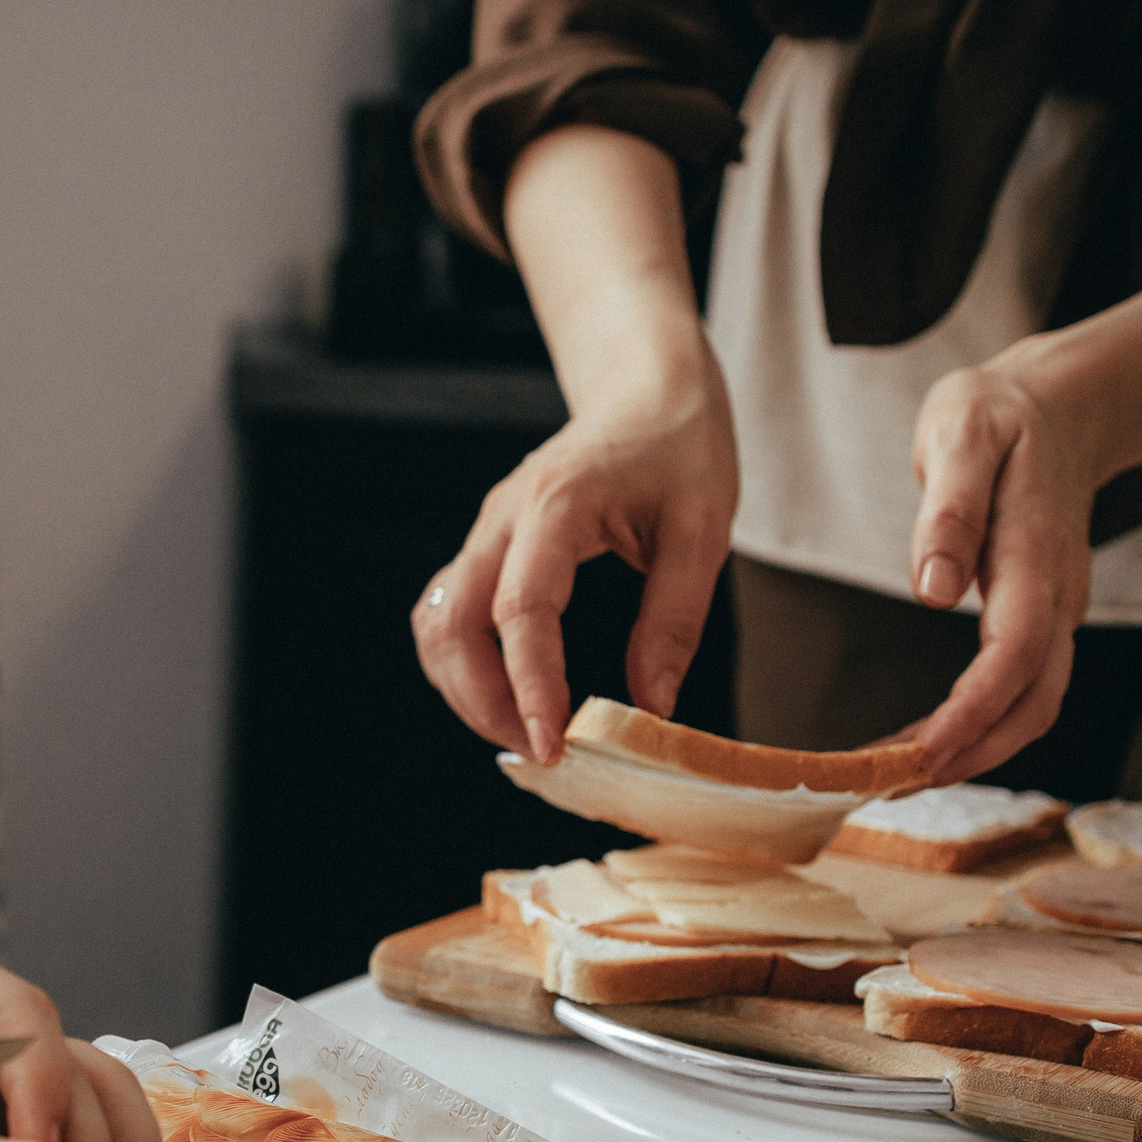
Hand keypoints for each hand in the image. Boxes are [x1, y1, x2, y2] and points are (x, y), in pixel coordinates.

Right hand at [413, 363, 736, 760]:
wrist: (646, 389)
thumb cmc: (681, 448)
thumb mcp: (704, 531)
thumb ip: (673, 620)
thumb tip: (650, 708)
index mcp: (556, 505)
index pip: (520, 611)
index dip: (529, 686)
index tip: (553, 745)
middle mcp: (502, 519)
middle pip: (452, 626)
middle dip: (486, 703)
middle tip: (544, 752)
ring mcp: (485, 532)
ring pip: (436, 625)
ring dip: (466, 689)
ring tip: (525, 730)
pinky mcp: (485, 548)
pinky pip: (448, 615)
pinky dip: (465, 665)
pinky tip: (509, 694)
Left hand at [902, 342, 1098, 780]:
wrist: (1059, 405)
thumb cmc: (998, 415)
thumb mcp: (963, 435)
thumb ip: (950, 510)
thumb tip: (935, 590)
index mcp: (1037, 555)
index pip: (1015, 656)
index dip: (973, 713)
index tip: (922, 754)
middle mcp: (1057, 594)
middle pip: (1034, 702)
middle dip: (971, 754)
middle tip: (891, 787)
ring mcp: (1055, 609)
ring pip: (1032, 704)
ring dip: (974, 750)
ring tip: (896, 777)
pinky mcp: (1039, 616)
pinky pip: (1017, 687)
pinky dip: (976, 726)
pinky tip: (922, 740)